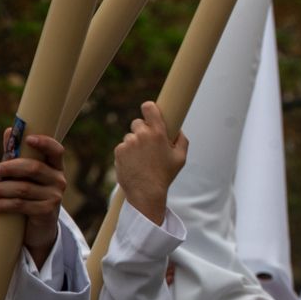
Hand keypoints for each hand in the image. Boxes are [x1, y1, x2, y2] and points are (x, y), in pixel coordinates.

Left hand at [0, 132, 66, 267]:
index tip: (28, 139)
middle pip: (34, 168)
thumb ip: (15, 155)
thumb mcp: (22, 175)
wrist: (38, 228)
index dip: (45, 143)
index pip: (56, 151)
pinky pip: (21, 205)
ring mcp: (55, 197)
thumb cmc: (29, 195)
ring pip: (23, 188)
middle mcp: (59, 180)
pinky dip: (3, 205)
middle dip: (10, 167)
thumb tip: (8, 131)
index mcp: (55, 167)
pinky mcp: (47, 212)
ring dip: (1, 189)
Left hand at [112, 101, 186, 225]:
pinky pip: (123, 147)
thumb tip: (177, 130)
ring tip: (142, 159)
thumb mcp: (181, 158)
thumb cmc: (165, 175)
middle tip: (148, 144)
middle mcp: (141, 135)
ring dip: (134, 143)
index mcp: (158, 133)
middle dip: (142, 130)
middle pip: (138, 123)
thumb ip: (182, 140)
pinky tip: (134, 164)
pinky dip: (127, 153)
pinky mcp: (118, 151)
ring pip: (130, 136)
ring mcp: (128, 143)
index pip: (149, 108)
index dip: (149, 107)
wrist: (146, 191)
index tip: (150, 110)